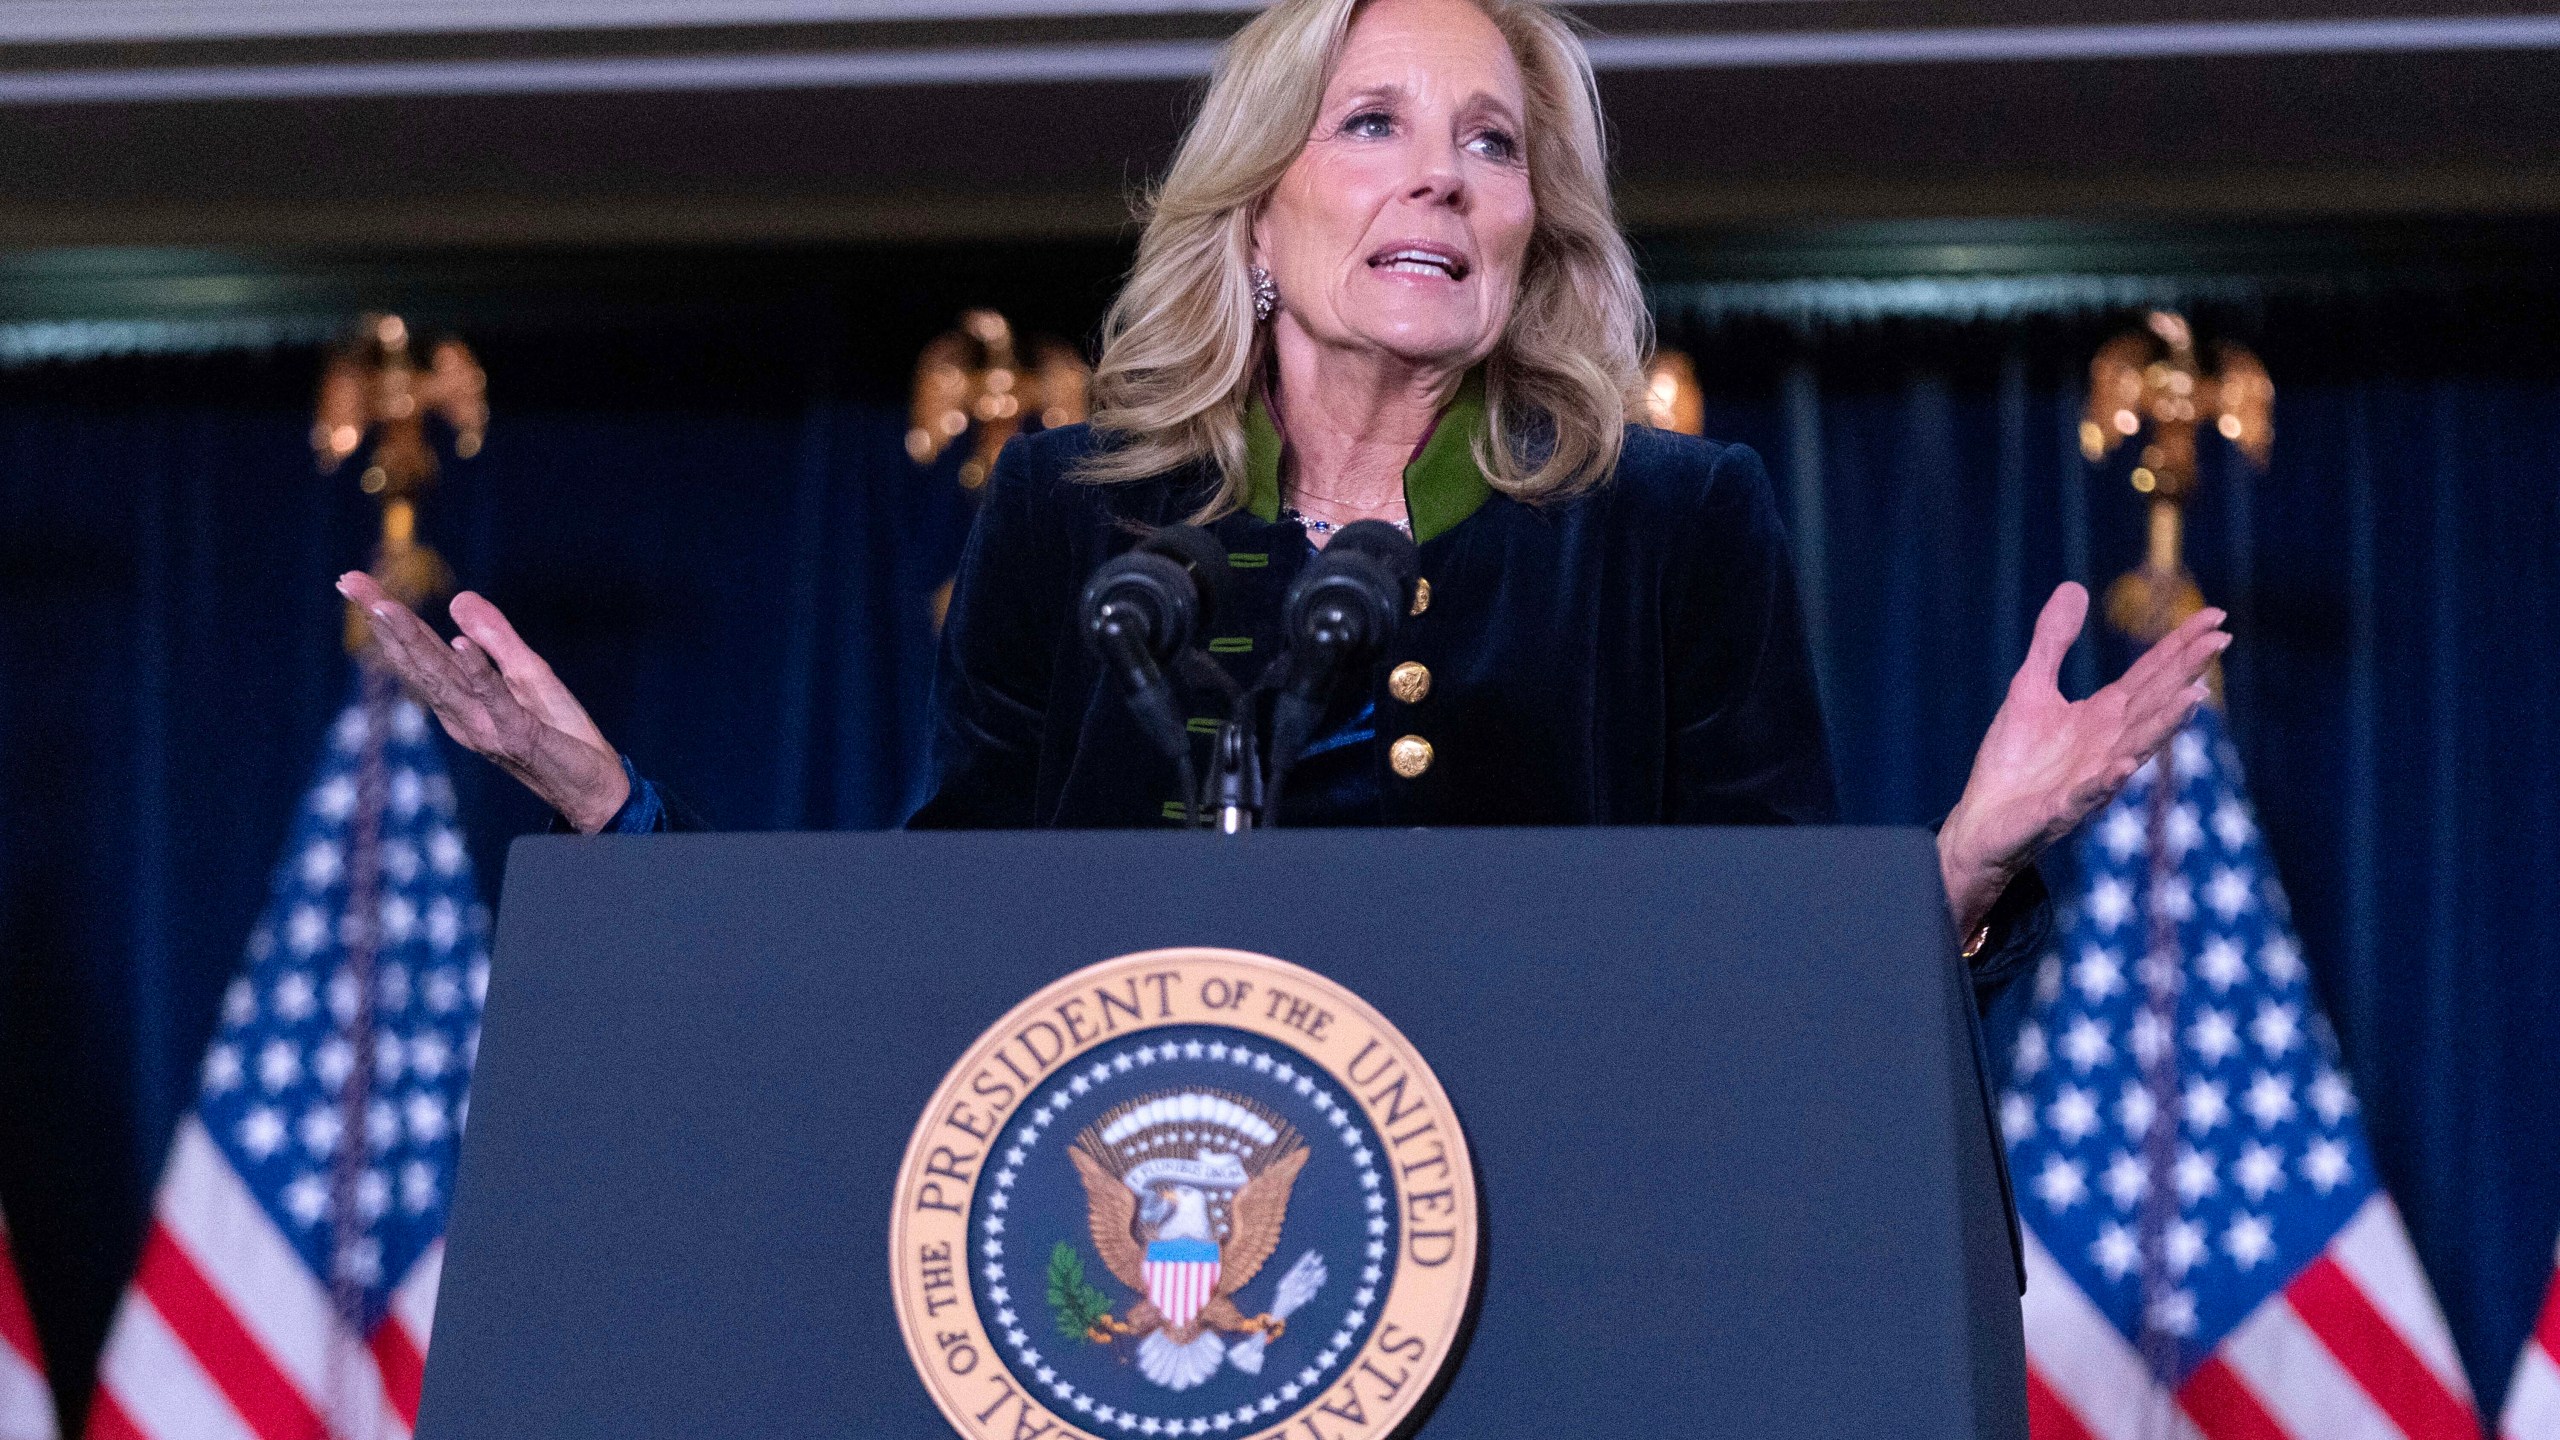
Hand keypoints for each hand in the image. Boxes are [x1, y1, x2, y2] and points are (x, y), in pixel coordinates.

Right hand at [337, 573, 631, 832]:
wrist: (594, 787)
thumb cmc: (560, 731)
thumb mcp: (528, 672)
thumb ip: (496, 639)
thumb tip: (458, 598)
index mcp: (460, 699)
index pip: (417, 651)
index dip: (385, 618)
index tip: (352, 581)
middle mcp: (462, 714)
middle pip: (418, 660)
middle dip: (383, 622)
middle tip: (350, 583)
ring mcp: (486, 726)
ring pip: (444, 678)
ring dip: (415, 641)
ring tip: (385, 606)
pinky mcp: (520, 735)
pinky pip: (496, 698)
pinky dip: (477, 671)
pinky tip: (460, 644)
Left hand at [1938, 582, 2230, 941]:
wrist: (1981, 823)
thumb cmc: (2014, 761)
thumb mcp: (2030, 687)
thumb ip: (2053, 642)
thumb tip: (2076, 587)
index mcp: (2104, 716)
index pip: (2151, 674)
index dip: (2181, 646)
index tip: (2216, 616)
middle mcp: (2109, 745)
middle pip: (2153, 703)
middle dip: (2186, 674)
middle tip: (2220, 641)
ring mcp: (2090, 778)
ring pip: (2135, 748)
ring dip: (2162, 725)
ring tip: (2192, 698)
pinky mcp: (2060, 809)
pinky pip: (2087, 794)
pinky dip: (2107, 780)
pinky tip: (2123, 765)